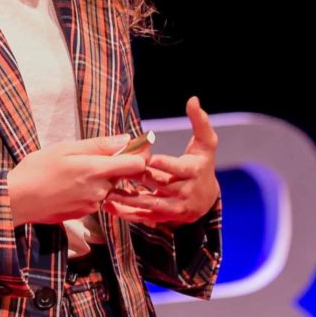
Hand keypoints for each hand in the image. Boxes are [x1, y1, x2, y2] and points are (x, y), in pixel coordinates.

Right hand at [7, 133, 155, 225]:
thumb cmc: (37, 169)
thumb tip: (125, 138)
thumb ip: (99, 145)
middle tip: (91, 157)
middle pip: (122, 175)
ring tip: (74, 172)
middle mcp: (99, 190)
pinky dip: (88, 191)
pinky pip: (95, 199)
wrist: (17, 200)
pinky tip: (69, 186)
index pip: (136, 164)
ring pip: (107, 187)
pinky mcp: (84, 214)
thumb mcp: (65, 149)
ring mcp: (92, 204)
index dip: (140, 154)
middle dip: (113, 165)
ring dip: (99, 179)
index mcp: (96, 170)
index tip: (134, 147)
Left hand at [106, 96, 219, 229]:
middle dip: (140, 178)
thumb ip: (200, 122)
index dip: (165, 164)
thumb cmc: (203, 164)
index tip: (149, 159)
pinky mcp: (165, 217)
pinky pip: (145, 217)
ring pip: (151, 204)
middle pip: (160, 184)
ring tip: (109, 193)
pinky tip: (109, 207)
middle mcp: (185, 191)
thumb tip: (193, 100)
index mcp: (193, 171)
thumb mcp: (206, 144)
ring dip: (129, 200)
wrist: (207, 198)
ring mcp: (175, 207)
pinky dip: (127, 214)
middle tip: (118, 170)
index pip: (178, 168)